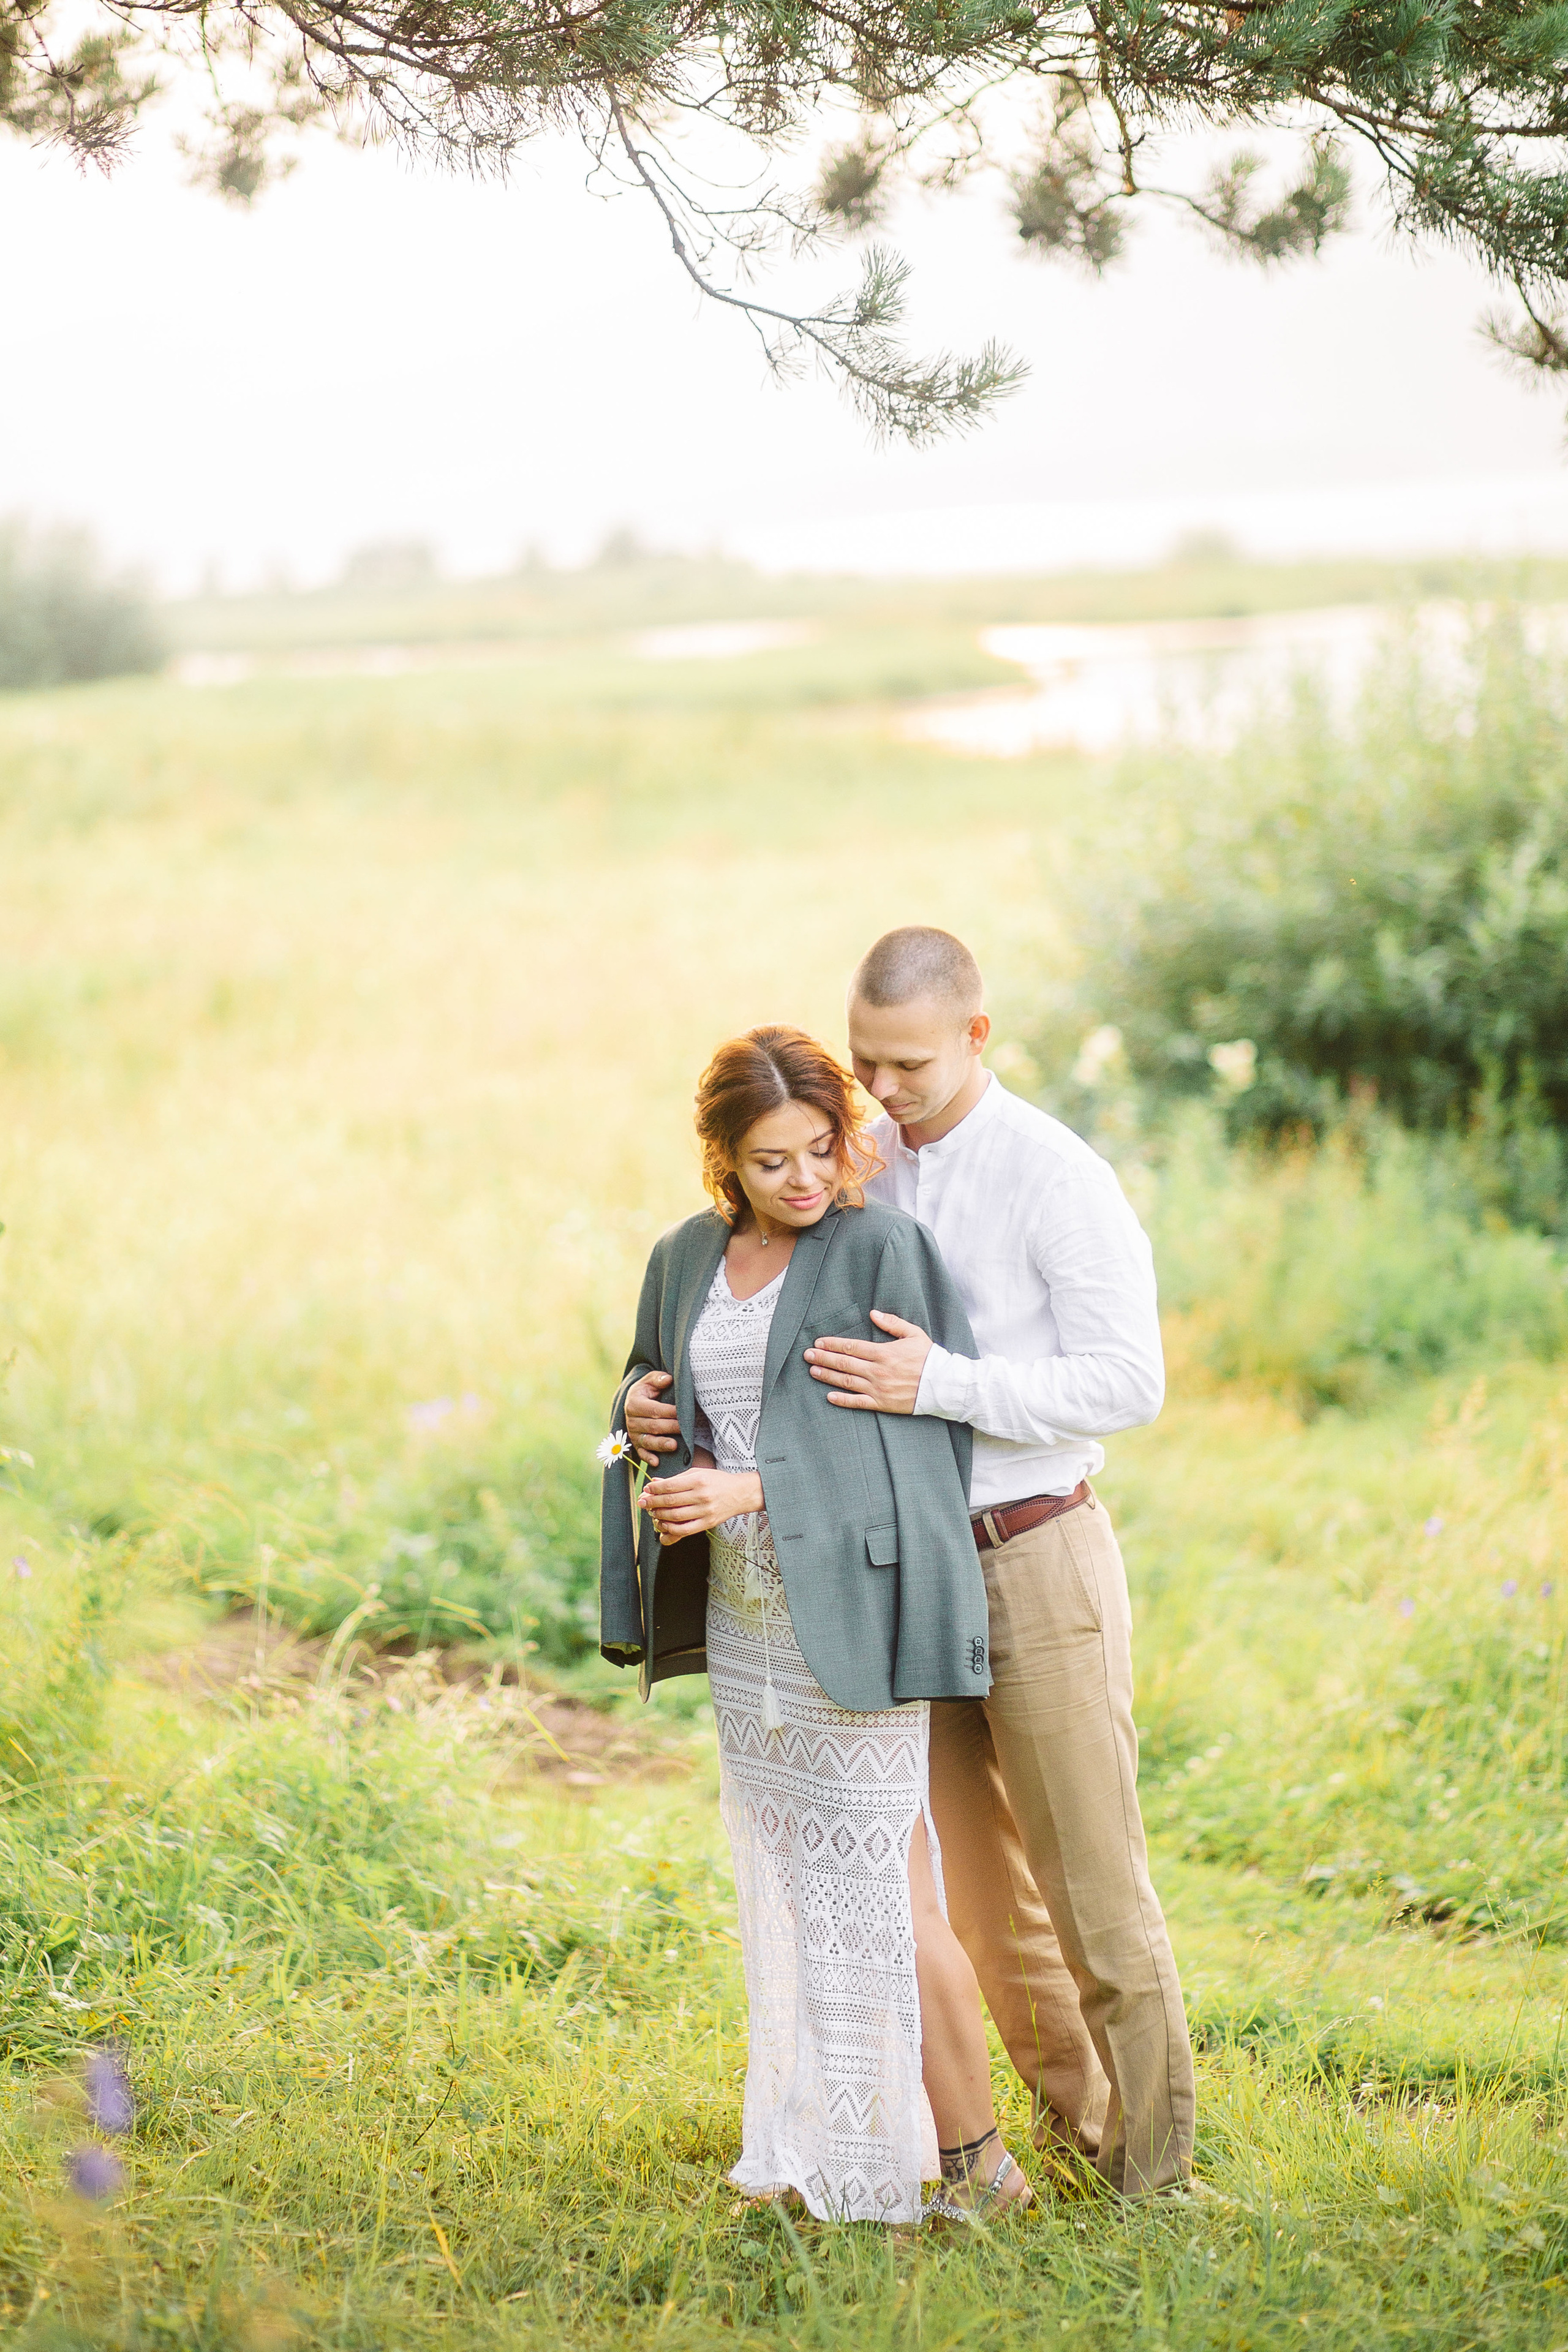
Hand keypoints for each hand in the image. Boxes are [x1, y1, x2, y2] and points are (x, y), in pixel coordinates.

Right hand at [625, 1369, 679, 1462]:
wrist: (634, 1402)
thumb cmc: (647, 1390)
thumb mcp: (649, 1380)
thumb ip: (658, 1378)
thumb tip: (668, 1379)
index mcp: (634, 1404)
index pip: (654, 1410)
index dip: (669, 1411)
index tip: (683, 1412)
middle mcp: (631, 1421)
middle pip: (653, 1426)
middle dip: (670, 1427)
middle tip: (686, 1427)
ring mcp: (633, 1435)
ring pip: (648, 1441)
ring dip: (661, 1444)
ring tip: (674, 1445)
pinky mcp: (636, 1445)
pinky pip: (641, 1454)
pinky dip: (648, 1458)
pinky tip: (657, 1462)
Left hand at [641, 1466, 764, 1540]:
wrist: (740, 1493)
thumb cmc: (717, 1481)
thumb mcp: (698, 1473)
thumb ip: (676, 1479)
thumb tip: (655, 1483)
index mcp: (698, 1480)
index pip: (670, 1486)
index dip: (655, 1489)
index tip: (646, 1490)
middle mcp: (702, 1496)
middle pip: (670, 1502)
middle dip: (653, 1502)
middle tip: (643, 1502)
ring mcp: (705, 1511)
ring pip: (675, 1517)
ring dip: (660, 1516)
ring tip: (652, 1513)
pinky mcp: (708, 1523)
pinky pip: (685, 1530)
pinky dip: (671, 1530)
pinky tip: (664, 1526)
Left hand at [803, 1311, 933, 1413]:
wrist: (943, 1386)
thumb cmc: (929, 1358)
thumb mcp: (914, 1334)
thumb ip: (892, 1323)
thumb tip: (873, 1314)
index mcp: (883, 1353)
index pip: (851, 1347)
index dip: (833, 1344)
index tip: (818, 1342)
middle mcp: (877, 1371)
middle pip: (844, 1363)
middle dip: (823, 1358)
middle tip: (807, 1355)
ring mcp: (878, 1389)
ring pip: (846, 1382)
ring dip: (827, 1376)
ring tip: (813, 1371)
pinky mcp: (882, 1403)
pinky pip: (857, 1403)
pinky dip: (842, 1400)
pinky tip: (829, 1396)